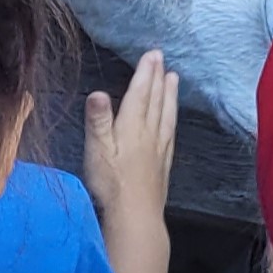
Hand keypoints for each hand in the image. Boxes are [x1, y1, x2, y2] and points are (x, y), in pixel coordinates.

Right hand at [86, 50, 179, 272]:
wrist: (136, 218)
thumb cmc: (111, 185)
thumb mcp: (98, 151)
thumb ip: (99, 121)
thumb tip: (98, 91)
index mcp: (132, 128)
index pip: (139, 95)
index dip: (145, 74)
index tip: (151, 54)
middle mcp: (149, 135)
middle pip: (155, 102)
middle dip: (157, 79)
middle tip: (162, 60)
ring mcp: (159, 151)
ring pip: (166, 116)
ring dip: (168, 96)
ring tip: (173, 79)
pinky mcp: (163, 166)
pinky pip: (170, 134)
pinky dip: (171, 120)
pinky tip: (172, 120)